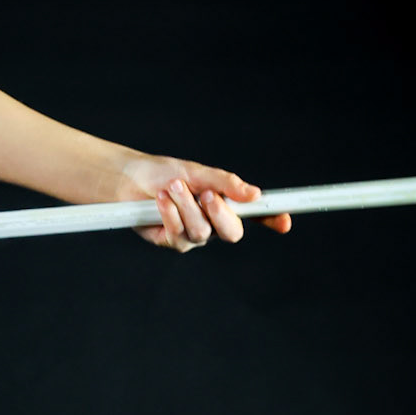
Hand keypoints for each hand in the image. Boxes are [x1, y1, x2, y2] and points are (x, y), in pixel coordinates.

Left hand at [117, 155, 292, 251]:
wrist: (130, 179)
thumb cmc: (164, 173)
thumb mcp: (197, 172)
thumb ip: (225, 183)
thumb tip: (255, 194)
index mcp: (226, 204)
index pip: (256, 215)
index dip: (273, 219)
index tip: (285, 222)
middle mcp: (214, 224)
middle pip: (233, 232)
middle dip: (220, 213)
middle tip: (207, 195)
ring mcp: (193, 236)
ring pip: (202, 232)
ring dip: (186, 207)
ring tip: (172, 187)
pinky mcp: (171, 242)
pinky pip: (178, 235)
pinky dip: (170, 215)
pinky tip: (161, 200)